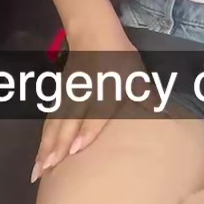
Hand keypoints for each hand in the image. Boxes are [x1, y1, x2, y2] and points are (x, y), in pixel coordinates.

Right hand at [32, 24, 141, 181]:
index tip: (75, 150)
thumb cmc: (119, 58)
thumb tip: (165, 113)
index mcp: (105, 90)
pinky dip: (44, 137)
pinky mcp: (61, 95)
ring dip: (45, 146)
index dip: (86, 131)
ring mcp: (69, 95)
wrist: (94, 34)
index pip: (94, 113)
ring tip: (38, 168)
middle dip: (56, 146)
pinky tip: (40, 153)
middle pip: (67, 122)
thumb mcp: (136, 75)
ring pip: (55, 123)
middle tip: (46, 170)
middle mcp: (83, 95)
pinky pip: (50, 119)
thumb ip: (145, 96)